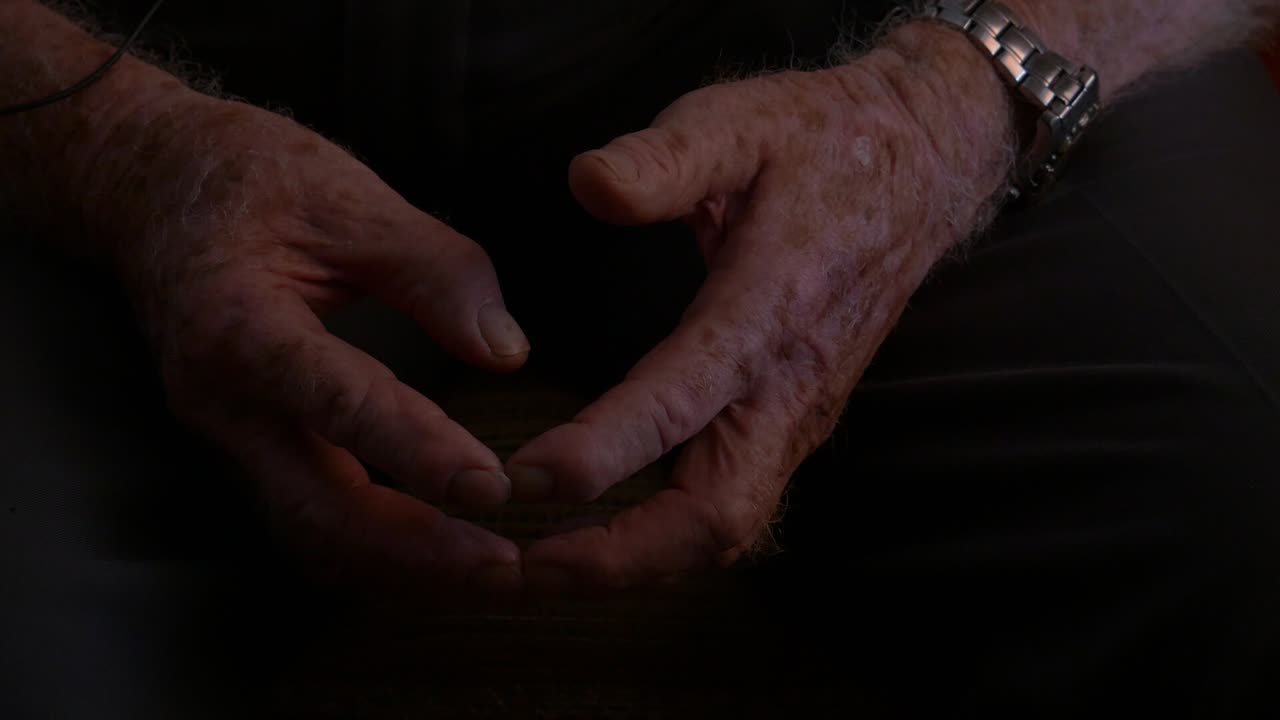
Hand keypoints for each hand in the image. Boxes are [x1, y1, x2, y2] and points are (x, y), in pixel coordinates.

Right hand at [104, 93, 530, 593]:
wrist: (151, 187)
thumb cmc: (249, 179)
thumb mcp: (349, 199)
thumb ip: (434, 271)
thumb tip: (505, 351)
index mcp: (240, 327)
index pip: (337, 404)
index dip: (416, 452)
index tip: (492, 487)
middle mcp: (223, 402)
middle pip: (318, 509)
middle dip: (416, 551)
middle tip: (505, 566)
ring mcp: (230, 435)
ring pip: (314, 533)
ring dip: (402, 565)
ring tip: (488, 575)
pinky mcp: (251, 446)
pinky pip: (312, 518)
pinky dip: (378, 547)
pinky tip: (439, 554)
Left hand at [507, 30, 1011, 590]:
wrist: (920, 168)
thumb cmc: (822, 144)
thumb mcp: (741, 123)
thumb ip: (664, 158)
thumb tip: (586, 185)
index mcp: (766, 310)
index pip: (679, 403)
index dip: (600, 453)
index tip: (523, 477)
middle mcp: (787, 385)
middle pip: (714, 515)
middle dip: (618, 557)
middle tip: (525, 568)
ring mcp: (798, 415)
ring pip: (727, 529)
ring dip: (639, 564)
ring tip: (550, 571)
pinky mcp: (796, 424)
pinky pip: (735, 509)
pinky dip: (669, 544)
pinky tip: (611, 543)